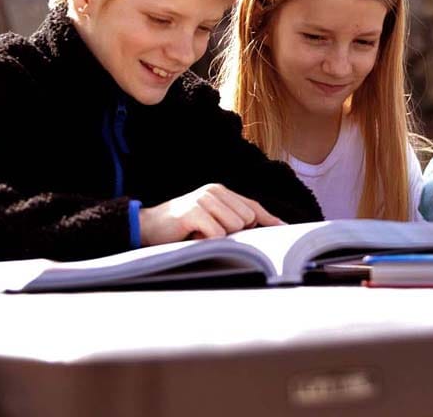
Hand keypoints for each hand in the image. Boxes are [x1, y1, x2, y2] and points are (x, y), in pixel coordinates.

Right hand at [139, 184, 283, 245]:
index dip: (269, 219)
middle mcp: (214, 191)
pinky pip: (218, 234)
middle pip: (247, 218)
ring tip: (201, 233)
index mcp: (221, 191)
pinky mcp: (194, 212)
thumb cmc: (182, 226)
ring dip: (220, 237)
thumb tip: (262, 228)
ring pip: (235, 226)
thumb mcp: (210, 218)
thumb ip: (233, 219)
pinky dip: (208, 241)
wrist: (147, 226)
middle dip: (235, 232)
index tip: (285, 228)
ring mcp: (203, 199)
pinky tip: (193, 236)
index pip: (253, 205)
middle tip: (211, 233)